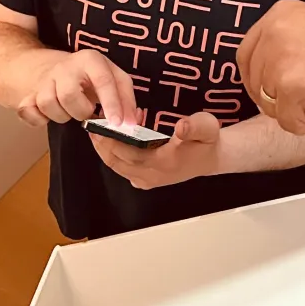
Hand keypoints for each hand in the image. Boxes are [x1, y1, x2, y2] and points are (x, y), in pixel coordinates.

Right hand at [16, 50, 141, 127]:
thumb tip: (132, 123)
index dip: (112, 104)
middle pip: (69, 95)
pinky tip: (48, 115)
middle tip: (87, 111)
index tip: (117, 124)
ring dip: (62, 115)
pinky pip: (28, 111)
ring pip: (48, 104)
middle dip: (81, 111)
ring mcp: (45, 79)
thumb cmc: (93, 77)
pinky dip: (38, 118)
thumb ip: (127, 101)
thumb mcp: (115, 79)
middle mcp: (65, 67)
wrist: (56, 67)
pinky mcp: (29, 93)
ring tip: (70, 110)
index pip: (103, 81)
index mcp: (91, 60)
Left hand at [89, 111, 221, 188]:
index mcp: (165, 162)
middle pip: (120, 162)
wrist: (213, 158)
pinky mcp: (148, 180)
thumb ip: (194, 126)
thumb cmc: (207, 140)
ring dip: (105, 152)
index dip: (114, 141)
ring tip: (95, 133)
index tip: (101, 126)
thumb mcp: (207, 127)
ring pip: (119, 168)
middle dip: (103, 145)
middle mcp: (153, 175)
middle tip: (91, 125)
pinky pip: (125, 171)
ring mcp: (149, 180)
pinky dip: (114, 158)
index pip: (131, 154)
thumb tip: (181, 126)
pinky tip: (111, 143)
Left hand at [237, 1, 304, 134]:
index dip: (257, 79)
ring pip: (273, 107)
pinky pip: (290, 124)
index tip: (268, 90)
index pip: (246, 54)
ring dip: (300, 110)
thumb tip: (273, 70)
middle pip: (257, 84)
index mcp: (280, 16)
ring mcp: (280, 63)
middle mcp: (274, 36)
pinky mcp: (291, 90)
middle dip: (282, 98)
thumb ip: (291, 43)